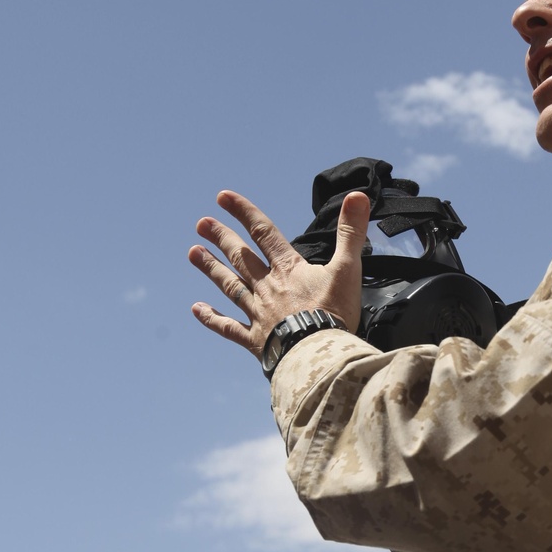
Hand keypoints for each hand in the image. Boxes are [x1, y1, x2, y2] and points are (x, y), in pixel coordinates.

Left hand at [189, 190, 370, 355]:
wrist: (318, 356)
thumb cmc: (335, 313)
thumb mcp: (347, 269)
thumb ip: (351, 233)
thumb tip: (358, 195)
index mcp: (288, 269)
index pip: (263, 232)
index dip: (243, 212)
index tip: (222, 197)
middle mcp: (267, 287)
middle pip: (240, 257)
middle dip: (221, 238)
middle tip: (201, 223)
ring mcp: (258, 314)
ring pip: (230, 286)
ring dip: (211, 268)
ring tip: (193, 252)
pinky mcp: (255, 340)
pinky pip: (229, 327)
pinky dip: (212, 318)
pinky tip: (196, 309)